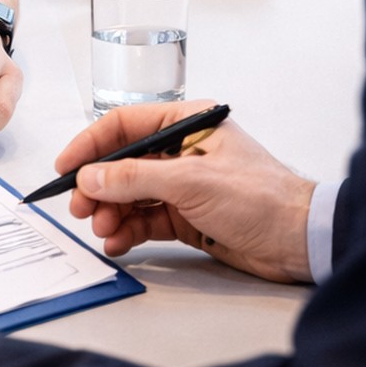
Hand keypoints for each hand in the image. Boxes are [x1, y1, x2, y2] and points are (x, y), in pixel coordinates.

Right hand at [62, 99, 314, 282]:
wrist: (299, 240)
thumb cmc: (259, 197)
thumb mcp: (191, 181)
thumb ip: (136, 178)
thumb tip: (90, 178)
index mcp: (188, 124)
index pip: (126, 125)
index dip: (91, 144)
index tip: (66, 167)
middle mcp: (183, 151)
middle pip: (124, 164)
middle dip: (100, 187)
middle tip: (80, 209)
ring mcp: (185, 186)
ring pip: (132, 195)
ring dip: (112, 212)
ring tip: (103, 230)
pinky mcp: (188, 217)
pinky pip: (147, 220)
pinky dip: (129, 231)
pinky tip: (118, 242)